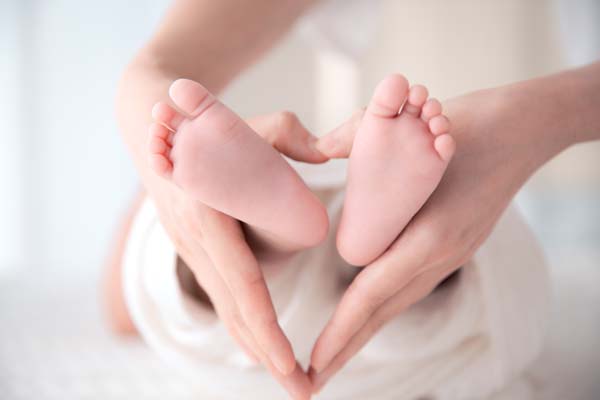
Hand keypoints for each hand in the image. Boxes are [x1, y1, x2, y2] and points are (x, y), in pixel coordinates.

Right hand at [146, 111, 325, 398]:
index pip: (241, 282)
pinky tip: (261, 346)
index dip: (265, 327)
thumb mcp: (246, 124)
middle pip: (234, 311)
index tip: (290, 364)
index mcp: (208, 214)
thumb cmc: (206, 126)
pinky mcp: (196, 252)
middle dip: (268, 355)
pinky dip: (243, 324)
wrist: (153, 130)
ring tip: (291, 380)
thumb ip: (288, 136)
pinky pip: (222, 295)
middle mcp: (196, 241)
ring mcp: (192, 250)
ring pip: (226, 309)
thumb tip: (329, 154)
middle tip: (304, 392)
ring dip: (257, 347)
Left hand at [308, 86, 568, 390]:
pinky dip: (382, 304)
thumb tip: (318, 146)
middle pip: (384, 311)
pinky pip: (409, 285)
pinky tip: (366, 313)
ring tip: (330, 356)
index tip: (314, 361)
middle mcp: (442, 254)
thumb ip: (360, 134)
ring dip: (361, 330)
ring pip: (397, 302)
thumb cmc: (473, 123)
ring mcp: (451, 253)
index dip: (342, 329)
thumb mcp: (415, 124)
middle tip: (310, 381)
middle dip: (345, 347)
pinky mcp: (453, 247)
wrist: (525, 127)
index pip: (375, 292)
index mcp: (432, 234)